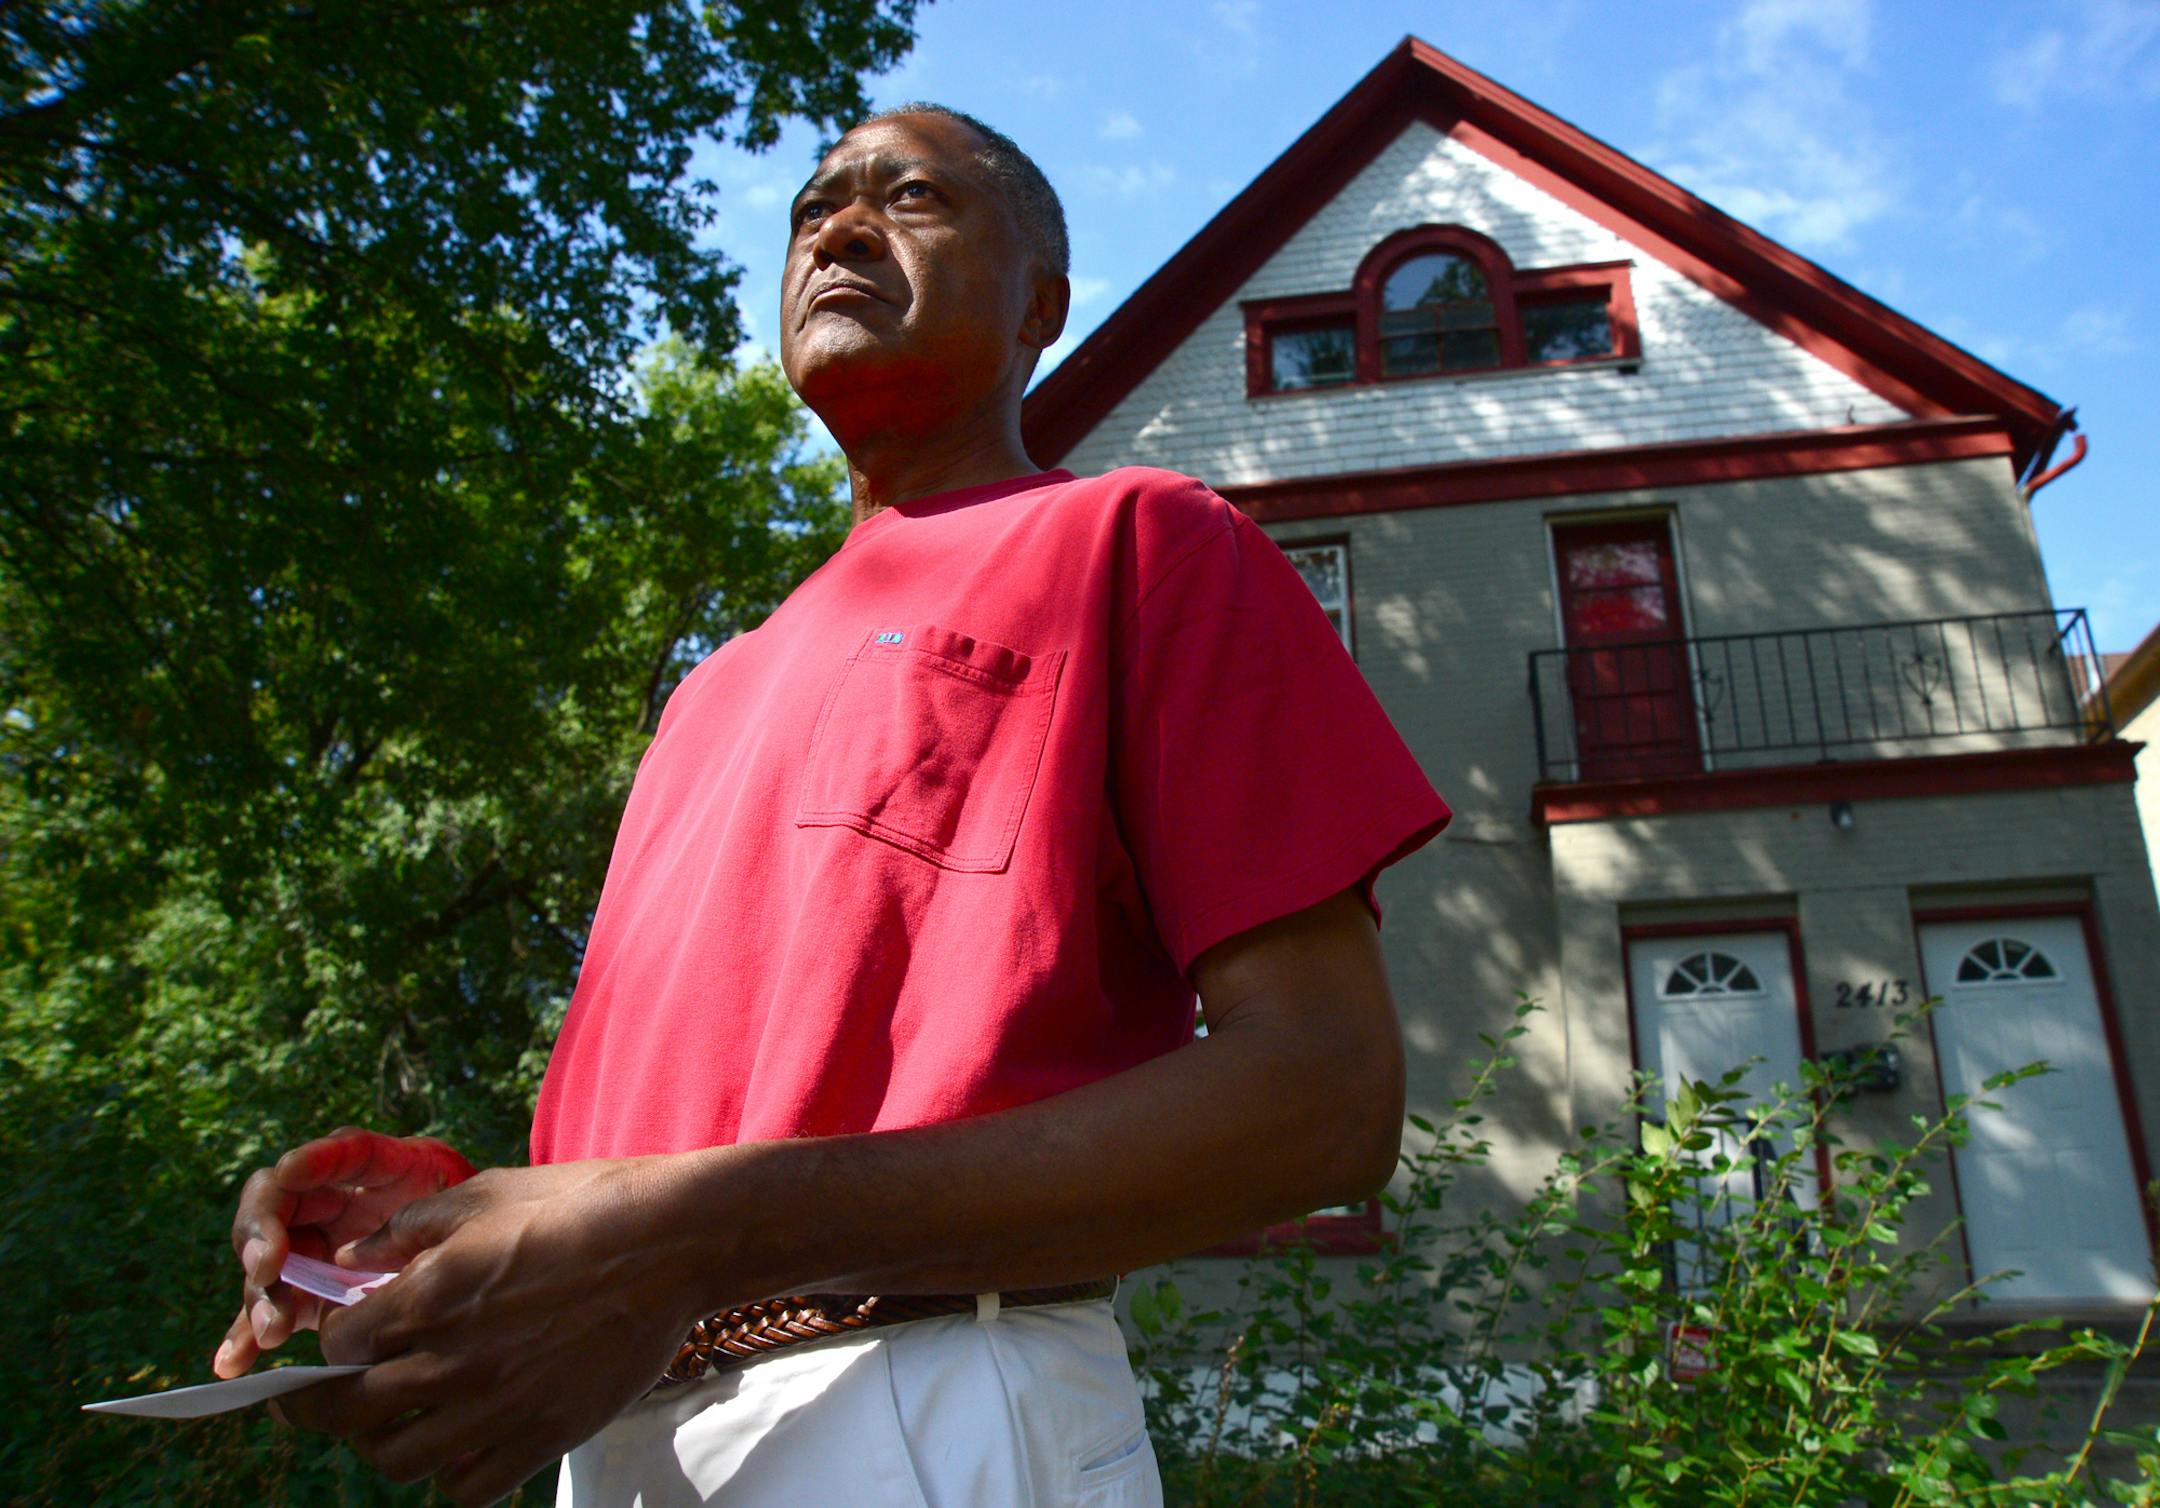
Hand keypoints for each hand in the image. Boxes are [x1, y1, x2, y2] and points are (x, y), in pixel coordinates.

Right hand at [215, 1127, 475, 1379]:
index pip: (323, 1157)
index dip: (306, 1162)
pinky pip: (268, 1311)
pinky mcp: (300, 1291)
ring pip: (265, 1268)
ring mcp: (302, 1247)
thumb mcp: (444, 1191)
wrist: (458, 1249)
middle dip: (263, 1241)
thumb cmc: (451, 1212)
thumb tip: (370, 1241)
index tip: (290, 1172)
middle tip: (268, 1268)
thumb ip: (411, 1201)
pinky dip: (247, 1338)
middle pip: (269, 1213)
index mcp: (354, 1166)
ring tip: (273, 1328)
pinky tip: (234, 1364)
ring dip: (260, 1298)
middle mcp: (315, 1202)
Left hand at [273, 1158, 708, 1506]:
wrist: (674, 1240)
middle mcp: (453, 1359)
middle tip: (324, 1397)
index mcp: (432, 1294)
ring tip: (398, 1418)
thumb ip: (411, 1227)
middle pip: (348, 1413)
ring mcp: (498, 1405)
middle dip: (322, 1405)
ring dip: (385, 1440)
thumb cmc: (584, 1203)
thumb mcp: (489, 1192)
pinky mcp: (544, 1436)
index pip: (336, 1347)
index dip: (329, 1344)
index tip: (341, 1339)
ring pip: (397, 1460)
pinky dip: (452, 1473)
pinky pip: (467, 1487)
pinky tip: (463, 1440)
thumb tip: (352, 1259)